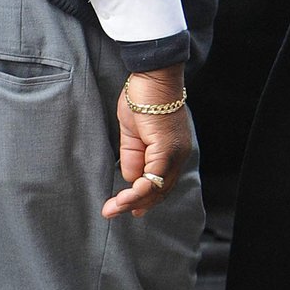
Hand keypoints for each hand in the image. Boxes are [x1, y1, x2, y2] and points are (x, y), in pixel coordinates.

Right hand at [102, 68, 193, 218]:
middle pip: (159, 191)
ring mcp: (174, 154)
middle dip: (135, 205)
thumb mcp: (132, 135)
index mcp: (171, 153)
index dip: (144, 199)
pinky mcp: (167, 149)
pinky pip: (154, 177)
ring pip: (157, 188)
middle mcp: (177, 156)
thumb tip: (129, 178)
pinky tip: (124, 198)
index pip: (160, 183)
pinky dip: (139, 190)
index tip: (128, 209)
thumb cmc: (142, 99)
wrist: (153, 77)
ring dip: (133, 201)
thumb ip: (132, 157)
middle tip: (112, 212)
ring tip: (113, 208)